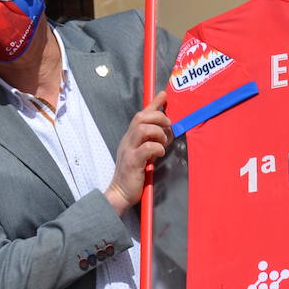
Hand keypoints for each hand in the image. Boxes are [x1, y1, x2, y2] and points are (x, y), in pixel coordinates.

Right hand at [104, 91, 172, 215]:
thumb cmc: (133, 175)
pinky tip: (159, 154)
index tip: (164, 95)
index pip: (141, 115)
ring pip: (142, 129)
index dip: (153, 104)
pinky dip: (157, 148)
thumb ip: (149, 142)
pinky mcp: (132, 162)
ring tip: (163, 143)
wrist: (120, 193)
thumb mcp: (141, 154)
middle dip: (158, 117)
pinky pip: (146, 147)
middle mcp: (127, 140)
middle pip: (140, 117)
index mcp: (130, 138)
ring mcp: (128, 150)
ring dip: (158, 133)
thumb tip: (163, 131)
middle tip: (168, 126)